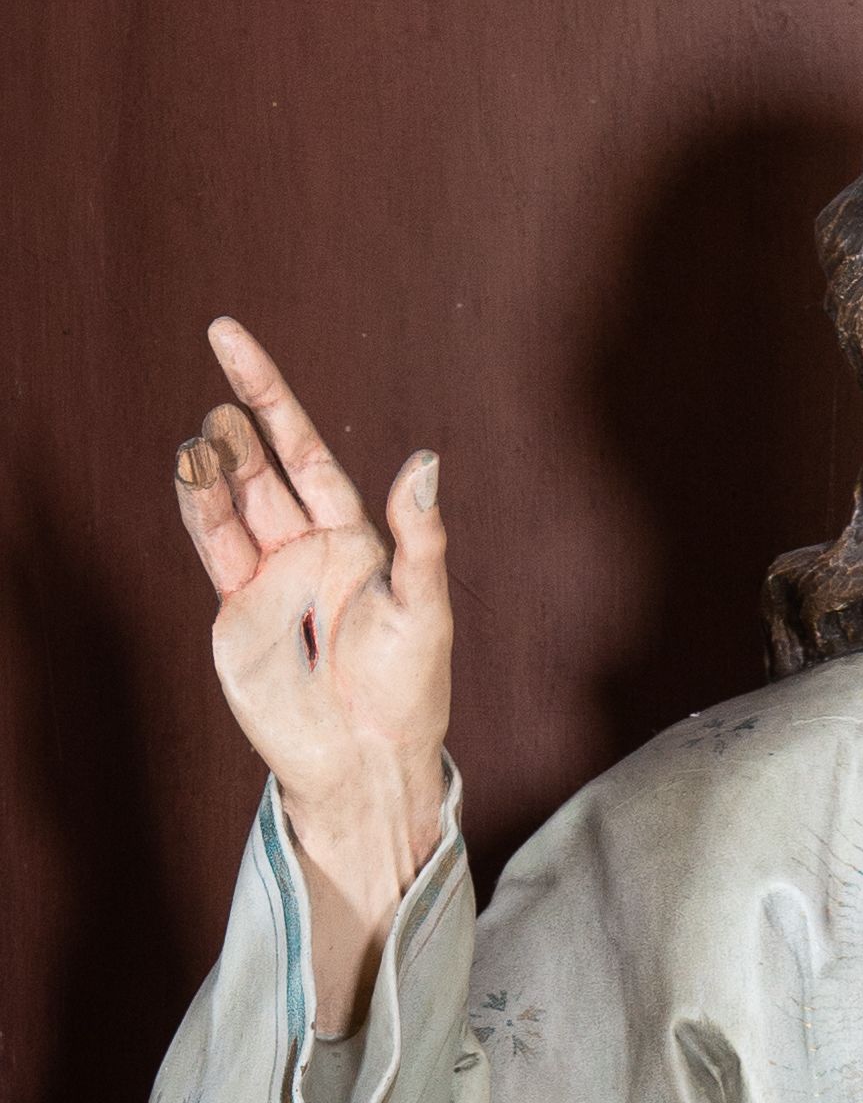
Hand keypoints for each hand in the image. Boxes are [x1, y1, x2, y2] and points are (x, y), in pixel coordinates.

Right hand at [174, 316, 450, 1030]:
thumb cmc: (409, 693)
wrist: (371, 764)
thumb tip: (425, 461)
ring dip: (210, 473)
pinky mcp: (237, 618)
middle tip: (222, 417)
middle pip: (256, 468)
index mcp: (348, 536)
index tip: (227, 338)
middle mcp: (301, 548)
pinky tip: (195, 483)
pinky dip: (201, 516)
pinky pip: (215, 553)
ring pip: (227, 506)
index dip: (267, 393)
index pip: (301, 446)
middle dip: (236, 436)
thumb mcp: (427, 609)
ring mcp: (264, 581)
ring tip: (200, 447)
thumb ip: (422, 538)